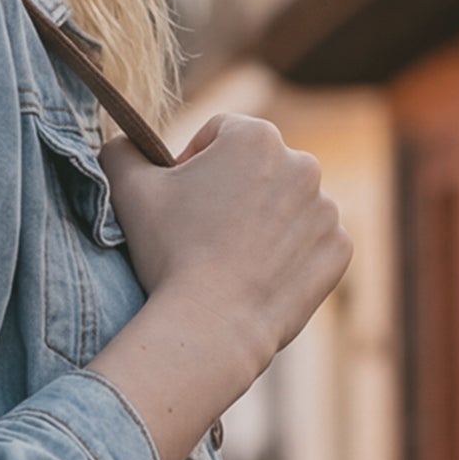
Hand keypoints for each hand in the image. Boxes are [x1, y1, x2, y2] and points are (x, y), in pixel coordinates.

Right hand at [101, 111, 352, 385]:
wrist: (211, 324)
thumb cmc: (170, 253)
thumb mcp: (129, 191)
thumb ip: (119, 150)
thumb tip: (121, 141)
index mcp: (255, 136)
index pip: (219, 135)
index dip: (193, 165)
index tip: (180, 201)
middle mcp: (302, 163)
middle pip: (258, 170)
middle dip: (233, 193)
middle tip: (203, 235)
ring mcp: (326, 209)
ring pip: (287, 207)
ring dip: (264, 224)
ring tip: (231, 260)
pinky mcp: (338, 250)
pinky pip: (312, 245)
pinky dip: (290, 258)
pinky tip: (259, 278)